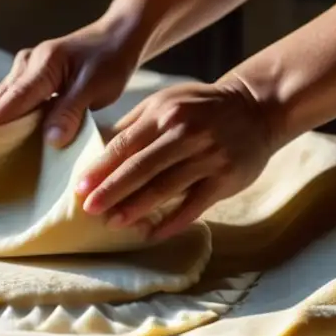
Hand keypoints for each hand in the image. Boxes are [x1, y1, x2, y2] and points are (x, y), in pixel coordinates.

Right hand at [0, 14, 145, 148]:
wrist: (116, 37)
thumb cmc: (110, 60)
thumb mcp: (97, 86)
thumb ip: (72, 111)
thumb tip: (50, 139)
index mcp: (42, 65)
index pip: (12, 100)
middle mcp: (26, 65)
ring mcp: (23, 70)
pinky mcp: (27, 79)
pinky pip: (8, 103)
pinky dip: (0, 122)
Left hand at [76, 76, 276, 240]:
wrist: (255, 108)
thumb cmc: (201, 107)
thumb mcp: (167, 102)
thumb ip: (134, 124)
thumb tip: (96, 147)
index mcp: (164, 113)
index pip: (125, 144)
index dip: (101, 168)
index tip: (80, 187)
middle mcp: (184, 133)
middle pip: (141, 167)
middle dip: (112, 190)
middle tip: (89, 209)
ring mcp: (207, 156)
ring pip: (165, 187)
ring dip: (137, 208)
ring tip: (114, 223)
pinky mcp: (225, 178)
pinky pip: (194, 205)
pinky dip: (172, 221)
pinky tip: (153, 233)